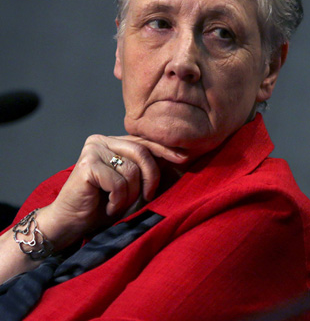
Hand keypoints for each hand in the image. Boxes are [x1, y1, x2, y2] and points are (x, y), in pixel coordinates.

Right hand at [42, 135, 186, 250]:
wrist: (71, 223)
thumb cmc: (104, 204)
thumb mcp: (131, 183)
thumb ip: (146, 168)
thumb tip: (181, 155)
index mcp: (112, 141)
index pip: (144, 141)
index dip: (165, 150)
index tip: (184, 158)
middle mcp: (101, 140)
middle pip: (142, 153)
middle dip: (150, 178)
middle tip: (147, 198)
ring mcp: (92, 150)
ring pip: (132, 171)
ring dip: (131, 195)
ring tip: (118, 204)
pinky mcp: (86, 165)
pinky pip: (118, 183)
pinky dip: (118, 200)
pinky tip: (107, 206)